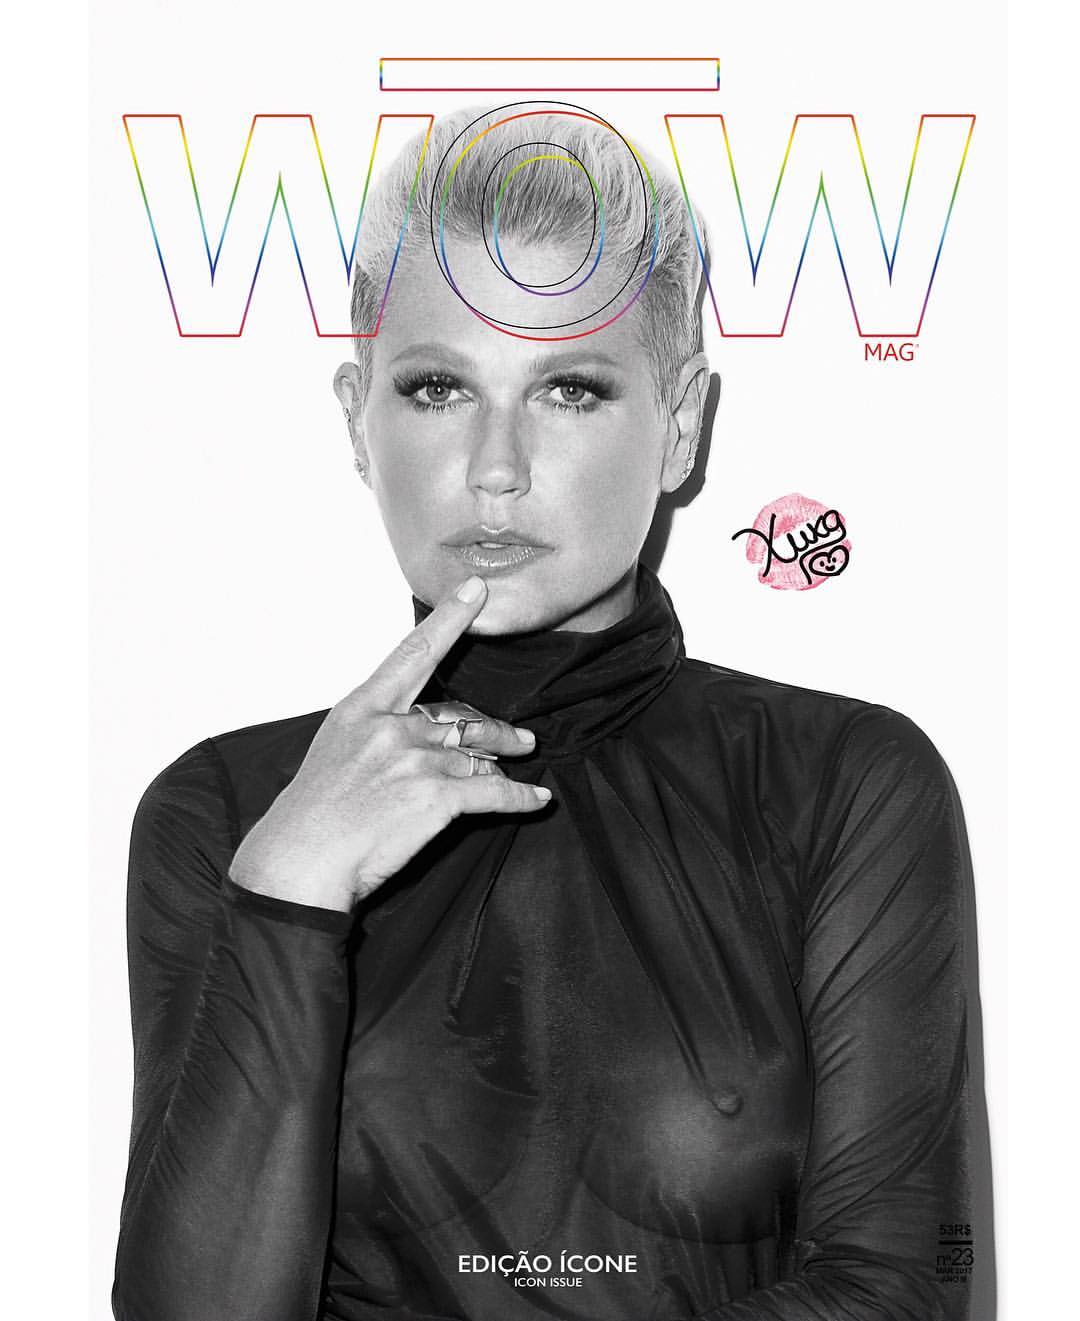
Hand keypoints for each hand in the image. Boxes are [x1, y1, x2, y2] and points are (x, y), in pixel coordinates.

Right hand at [228, 575, 549, 911]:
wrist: (301, 860)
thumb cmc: (314, 813)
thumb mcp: (335, 750)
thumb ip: (378, 731)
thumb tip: (420, 729)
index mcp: (362, 708)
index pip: (413, 653)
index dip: (448, 619)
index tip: (474, 590)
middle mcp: (390, 728)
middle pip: (460, 718)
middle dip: (494, 731)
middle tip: (520, 738)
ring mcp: (414, 761)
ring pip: (477, 755)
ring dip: (504, 763)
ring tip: (522, 764)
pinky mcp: (436, 798)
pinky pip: (494, 792)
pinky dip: (520, 797)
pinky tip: (536, 798)